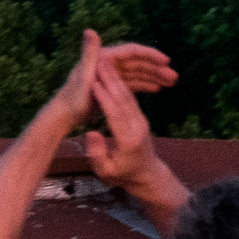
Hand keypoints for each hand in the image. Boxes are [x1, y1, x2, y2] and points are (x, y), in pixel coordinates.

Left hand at [53, 29, 174, 124]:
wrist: (63, 116)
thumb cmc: (73, 98)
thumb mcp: (84, 75)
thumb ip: (89, 52)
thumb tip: (90, 30)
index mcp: (103, 58)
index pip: (132, 51)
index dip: (150, 55)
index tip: (168, 61)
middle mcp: (106, 64)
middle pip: (137, 62)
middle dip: (156, 68)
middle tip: (175, 77)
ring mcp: (109, 75)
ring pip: (136, 73)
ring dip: (153, 77)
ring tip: (171, 83)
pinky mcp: (109, 87)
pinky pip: (130, 83)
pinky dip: (143, 85)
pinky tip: (157, 89)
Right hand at [81, 48, 162, 190]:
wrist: (147, 176)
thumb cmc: (122, 176)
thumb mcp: (106, 172)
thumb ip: (97, 153)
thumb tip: (91, 132)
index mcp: (128, 139)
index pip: (115, 114)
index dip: (104, 98)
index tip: (93, 83)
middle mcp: (138, 126)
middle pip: (123, 99)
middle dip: (110, 79)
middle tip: (98, 62)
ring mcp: (141, 120)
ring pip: (128, 95)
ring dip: (116, 77)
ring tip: (103, 61)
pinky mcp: (141, 117)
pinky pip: (130, 98)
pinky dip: (121, 84)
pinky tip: (112, 73)